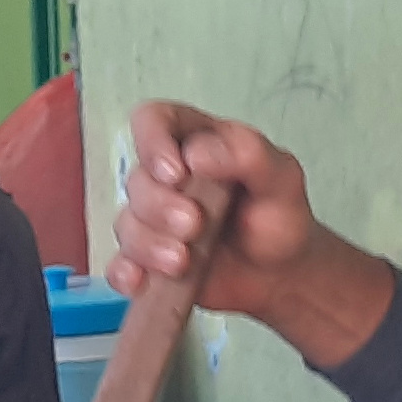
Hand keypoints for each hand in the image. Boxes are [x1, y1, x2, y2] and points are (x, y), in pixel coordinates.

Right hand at [108, 102, 394, 366]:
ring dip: (149, 244)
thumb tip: (196, 155)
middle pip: (136, 180)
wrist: (282, 272)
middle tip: (195, 225)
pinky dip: (125, 273)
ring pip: (126, 224)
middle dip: (159, 206)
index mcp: (195, 141)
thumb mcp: (281, 177)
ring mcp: (154, 220)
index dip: (152, 141)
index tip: (176, 173)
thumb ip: (248, 155)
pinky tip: (141, 282)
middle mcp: (167, 177)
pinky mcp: (149, 260)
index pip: (153, 120)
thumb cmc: (279, 216)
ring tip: (183, 261)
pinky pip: (120, 264)